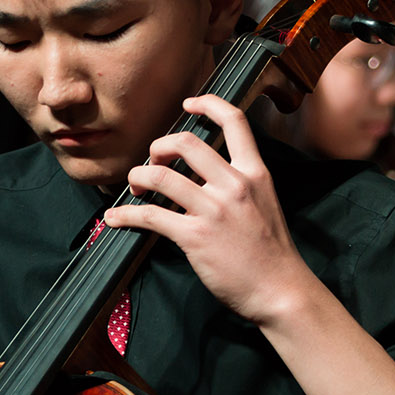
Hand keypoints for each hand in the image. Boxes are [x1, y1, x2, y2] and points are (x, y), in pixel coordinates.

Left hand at [100, 94, 315, 324]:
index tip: (188, 104)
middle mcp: (235, 185)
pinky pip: (150, 216)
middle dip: (159, 146)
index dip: (208, 104)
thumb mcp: (265, 203)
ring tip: (135, 188)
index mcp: (255, 172)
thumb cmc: (270, 253)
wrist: (280, 290)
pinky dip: (126, 215)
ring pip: (161, 174)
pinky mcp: (196, 236)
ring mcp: (215, 210)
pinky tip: (115, 219)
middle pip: (186, 142)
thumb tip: (203, 176)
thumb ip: (239, 184)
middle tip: (152, 162)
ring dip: (138, 176)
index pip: (234, 121)